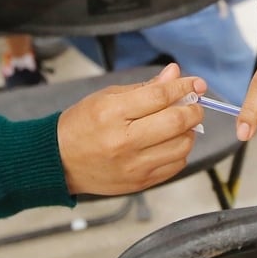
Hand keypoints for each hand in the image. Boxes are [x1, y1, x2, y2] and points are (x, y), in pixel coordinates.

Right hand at [57, 63, 205, 196]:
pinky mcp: (139, 183)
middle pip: (176, 122)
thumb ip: (145, 87)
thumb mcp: (107, 97)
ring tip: (179, 125)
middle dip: (194, 109)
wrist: (59, 161)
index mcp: (113, 113)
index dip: (184, 86)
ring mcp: (133, 165)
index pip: (160, 96)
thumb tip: (174, 74)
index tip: (196, 83)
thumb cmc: (82, 125)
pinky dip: (179, 151)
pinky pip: (175, 166)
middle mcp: (124, 141)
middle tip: (193, 104)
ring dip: (188, 132)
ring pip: (181, 146)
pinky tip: (169, 143)